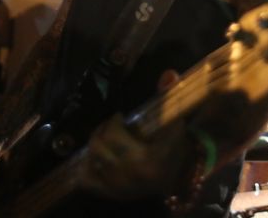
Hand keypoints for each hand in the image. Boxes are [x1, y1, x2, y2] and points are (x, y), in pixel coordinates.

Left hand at [80, 70, 187, 198]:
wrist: (180, 178)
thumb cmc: (178, 148)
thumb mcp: (176, 123)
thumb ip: (170, 98)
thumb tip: (168, 74)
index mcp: (148, 159)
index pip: (116, 133)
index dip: (115, 120)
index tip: (120, 114)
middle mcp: (130, 175)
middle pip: (100, 145)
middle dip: (103, 129)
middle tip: (112, 123)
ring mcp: (119, 188)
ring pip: (92, 159)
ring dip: (96, 143)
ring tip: (106, 136)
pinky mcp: (111, 194)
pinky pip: (87, 179)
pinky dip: (88, 166)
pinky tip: (98, 157)